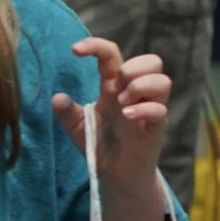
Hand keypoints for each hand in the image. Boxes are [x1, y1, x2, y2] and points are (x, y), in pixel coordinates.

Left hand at [54, 36, 171, 192]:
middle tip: (116, 85)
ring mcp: (148, 109)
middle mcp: (134, 94)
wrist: (115, 174)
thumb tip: (57, 97)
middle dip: (134, 66)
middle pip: (152, 60)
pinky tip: (127, 117)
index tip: (74, 50)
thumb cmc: (99, 145)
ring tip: (122, 103)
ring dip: (141, 86)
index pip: (112, 56)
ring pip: (163, 80)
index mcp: (113, 88)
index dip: (96, 46)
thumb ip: (66, 113)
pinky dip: (143, 109)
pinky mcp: (156, 127)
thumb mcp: (77, 128)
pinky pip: (160, 109)